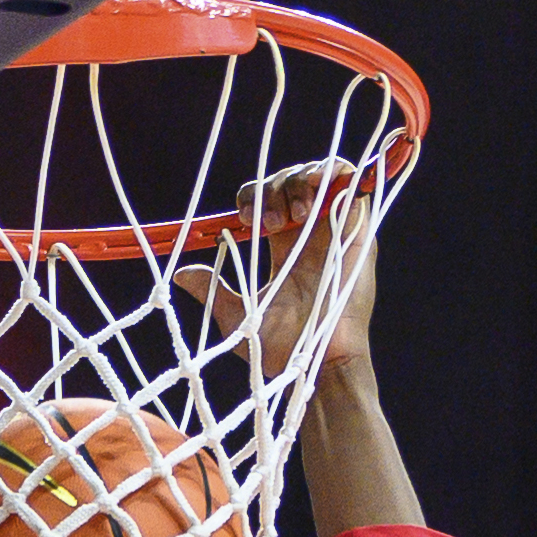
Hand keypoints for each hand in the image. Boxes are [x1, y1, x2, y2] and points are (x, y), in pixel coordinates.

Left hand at [173, 158, 375, 378]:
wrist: (314, 362)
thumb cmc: (281, 347)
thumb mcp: (237, 315)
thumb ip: (212, 290)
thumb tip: (178, 274)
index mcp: (283, 247)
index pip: (266, 201)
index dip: (253, 198)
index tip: (243, 220)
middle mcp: (309, 233)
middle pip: (290, 183)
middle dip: (273, 189)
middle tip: (266, 222)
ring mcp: (334, 229)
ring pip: (318, 177)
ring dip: (299, 183)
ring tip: (293, 214)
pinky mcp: (358, 229)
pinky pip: (352, 183)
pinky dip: (334, 173)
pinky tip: (317, 184)